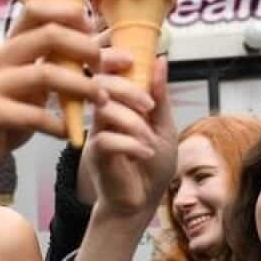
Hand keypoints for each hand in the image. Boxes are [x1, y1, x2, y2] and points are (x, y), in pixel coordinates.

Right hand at [0, 0, 105, 193]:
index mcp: (10, 46)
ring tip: (101, 100)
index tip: (95, 34)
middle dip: (85, 48)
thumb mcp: (38, 87)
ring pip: (44, 74)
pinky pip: (32, 115)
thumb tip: (112, 46)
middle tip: (104, 68)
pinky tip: (67, 132)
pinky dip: (57, 124)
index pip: (36, 8)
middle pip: (48, 34)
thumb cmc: (7, 116)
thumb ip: (67, 67)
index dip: (70, 13)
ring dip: (81, 86)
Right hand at [87, 56, 176, 218]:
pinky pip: (108, 139)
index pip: (110, 70)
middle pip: (103, 84)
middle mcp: (104, 112)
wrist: (142, 201)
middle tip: (149, 107)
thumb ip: (160, 97)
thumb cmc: (151, 165)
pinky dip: (131, 144)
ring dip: (134, 123)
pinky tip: (145, 153)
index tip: (133, 60)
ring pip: (105, 110)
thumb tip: (160, 60)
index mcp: (120, 102)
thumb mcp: (165, 126)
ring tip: (150, 141)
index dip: (115, 59)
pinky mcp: (95, 153)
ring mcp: (96, 132)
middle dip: (129, 90)